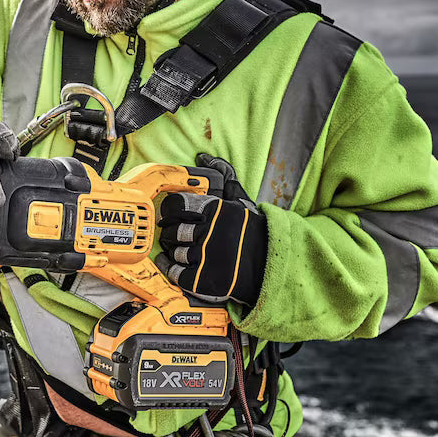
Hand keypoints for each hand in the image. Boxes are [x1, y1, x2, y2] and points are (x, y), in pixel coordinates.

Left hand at [155, 153, 266, 305]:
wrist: (269, 266)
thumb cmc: (252, 232)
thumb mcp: (241, 200)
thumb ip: (224, 177)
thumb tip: (205, 157)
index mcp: (214, 210)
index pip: (175, 205)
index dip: (169, 211)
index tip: (170, 216)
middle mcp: (207, 231)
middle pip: (170, 230)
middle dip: (170, 233)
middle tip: (173, 235)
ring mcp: (204, 256)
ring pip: (174, 251)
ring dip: (174, 250)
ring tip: (182, 249)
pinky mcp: (201, 279)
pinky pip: (173, 271)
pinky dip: (169, 267)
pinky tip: (173, 263)